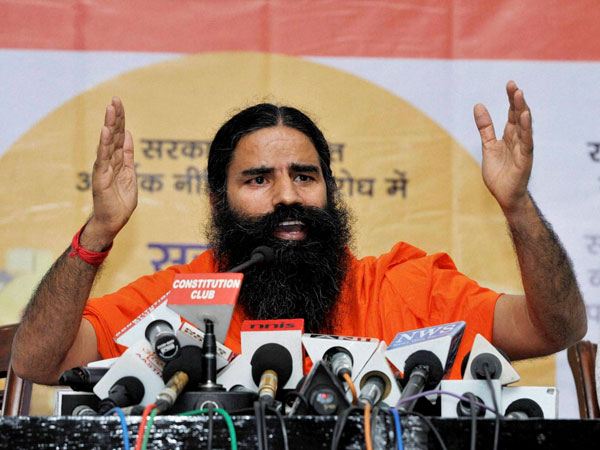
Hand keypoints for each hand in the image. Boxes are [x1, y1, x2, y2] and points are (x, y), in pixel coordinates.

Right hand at [82, 97, 136, 249]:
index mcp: (118, 159)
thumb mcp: (130, 173)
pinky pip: (103, 157)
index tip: (119, 103)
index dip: (121, 120)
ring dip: (110, 125)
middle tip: (116, 99)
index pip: (120, 135)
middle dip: (115, 117)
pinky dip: (105, 143)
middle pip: (114, 135)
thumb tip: (129, 135)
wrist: (113, 221)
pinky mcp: (101, 176)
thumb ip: (129, 155)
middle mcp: (109, 160)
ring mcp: (104, 167)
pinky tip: (106, 130)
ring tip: (110, 109)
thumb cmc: (121, 200)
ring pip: (108, 142)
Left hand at [473, 81, 533, 212]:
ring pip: (524, 126)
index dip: (511, 99)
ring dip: (522, 110)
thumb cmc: (499, 173)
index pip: (512, 113)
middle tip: (513, 85)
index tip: (510, 84)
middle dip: (516, 100)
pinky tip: (524, 116)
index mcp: (510, 136)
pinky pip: (526, 142)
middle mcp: (519, 139)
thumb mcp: (488, 146)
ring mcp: (523, 148)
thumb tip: (478, 105)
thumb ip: (485, 127)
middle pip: (518, 116)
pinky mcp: (525, 159)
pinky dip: (525, 129)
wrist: (504, 195)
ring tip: (519, 94)